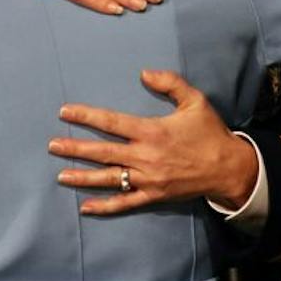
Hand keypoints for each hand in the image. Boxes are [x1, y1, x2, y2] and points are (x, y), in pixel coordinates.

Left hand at [49, 70, 259, 213]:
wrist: (228, 168)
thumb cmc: (211, 133)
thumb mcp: (195, 101)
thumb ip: (170, 83)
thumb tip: (144, 73)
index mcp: (152, 131)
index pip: (111, 122)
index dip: (86, 116)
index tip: (65, 112)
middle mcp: (145, 156)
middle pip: (102, 152)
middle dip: (75, 148)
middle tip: (52, 145)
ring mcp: (148, 179)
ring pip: (108, 178)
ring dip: (82, 177)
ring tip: (60, 175)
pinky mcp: (154, 195)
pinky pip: (125, 202)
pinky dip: (105, 206)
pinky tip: (86, 207)